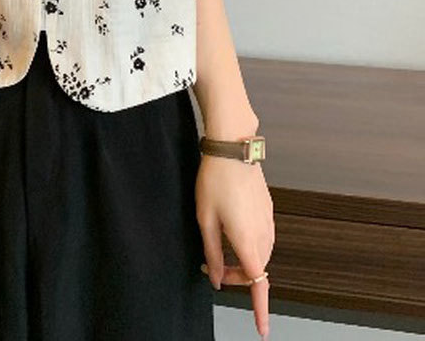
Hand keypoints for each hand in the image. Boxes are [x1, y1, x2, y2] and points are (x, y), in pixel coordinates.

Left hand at [196, 153, 274, 338]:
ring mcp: (269, 222)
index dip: (260, 310)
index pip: (258, 284)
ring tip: (218, 248)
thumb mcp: (204, 219)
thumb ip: (211, 253)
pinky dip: (249, 245)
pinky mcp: (268, 210)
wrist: (233, 149)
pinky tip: (232, 231)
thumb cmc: (215, 180)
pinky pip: (263, 238)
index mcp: (247, 241)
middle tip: (210, 268)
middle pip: (256, 271)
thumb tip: (214, 278)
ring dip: (242, 261)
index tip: (261, 330)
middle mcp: (264, 234)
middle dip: (235, 277)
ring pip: (260, 255)